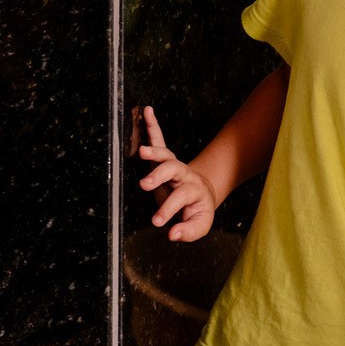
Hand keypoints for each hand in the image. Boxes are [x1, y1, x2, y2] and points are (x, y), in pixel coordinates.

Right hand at [138, 106, 216, 241]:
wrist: (202, 193)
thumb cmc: (197, 210)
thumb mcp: (199, 225)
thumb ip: (188, 231)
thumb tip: (172, 234)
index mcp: (194, 190)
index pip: (181, 197)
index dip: (168, 209)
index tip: (157, 222)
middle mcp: (185, 174)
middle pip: (174, 170)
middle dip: (159, 177)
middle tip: (145, 185)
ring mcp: (174, 164)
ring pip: (165, 154)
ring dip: (153, 151)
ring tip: (142, 151)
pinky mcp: (164, 159)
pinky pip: (159, 139)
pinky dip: (152, 125)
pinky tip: (147, 111)